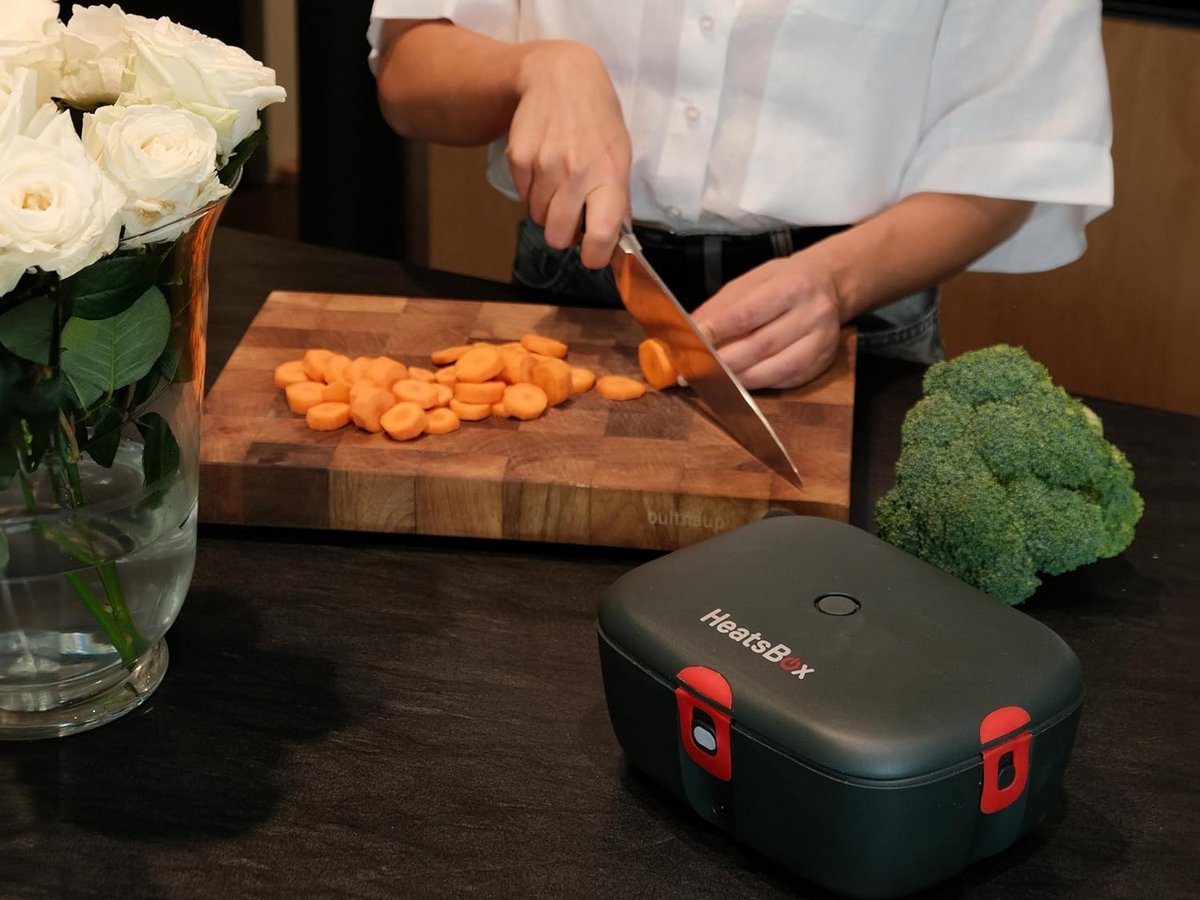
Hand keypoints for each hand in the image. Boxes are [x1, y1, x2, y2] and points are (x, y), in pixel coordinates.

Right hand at [506, 41, 630, 268]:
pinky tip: (543, 163)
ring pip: (537, 217)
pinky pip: (522, 195)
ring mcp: (545, 165)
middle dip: (563, 233)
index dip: (595, 256)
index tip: (592, 255)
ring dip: (547, 208)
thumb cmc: (597, 119)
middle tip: (570, 214)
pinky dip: (531, 188)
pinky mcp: (519, 158)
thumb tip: (615, 237)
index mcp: (610, 175)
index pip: (600, 234)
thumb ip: (618, 198)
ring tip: (558, 179)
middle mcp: (577, 173)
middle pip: (558, 236)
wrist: (560, 76)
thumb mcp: (620, 154)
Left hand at [690, 253, 844, 389]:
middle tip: (694, 368)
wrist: (829, 284)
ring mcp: (821, 340)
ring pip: (776, 369)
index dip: (717, 332)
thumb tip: (691, 329)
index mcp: (792, 285)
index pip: (747, 314)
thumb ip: (721, 306)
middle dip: (723, 361)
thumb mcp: (752, 280)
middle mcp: (812, 313)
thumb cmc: (784, 281)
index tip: (691, 341)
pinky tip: (740, 383)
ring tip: (712, 379)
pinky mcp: (821, 362)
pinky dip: (759, 384)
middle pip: (761, 346)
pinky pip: (787, 380)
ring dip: (739, 379)